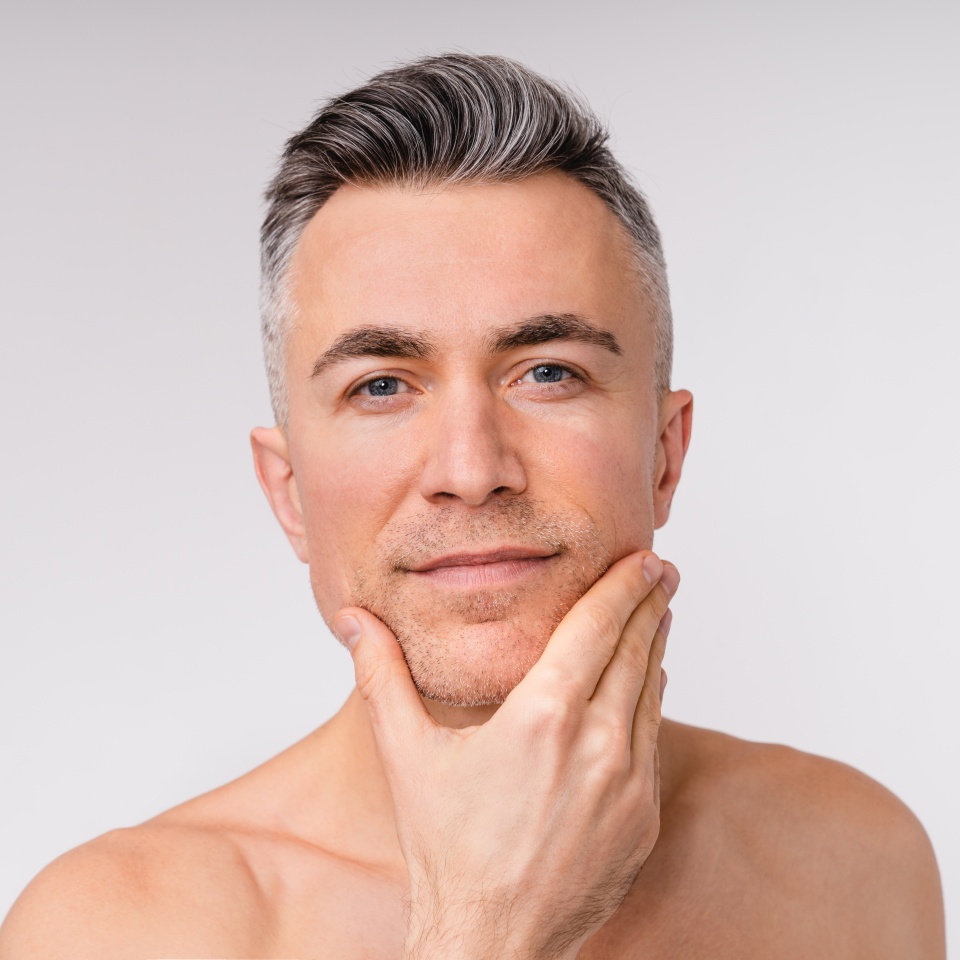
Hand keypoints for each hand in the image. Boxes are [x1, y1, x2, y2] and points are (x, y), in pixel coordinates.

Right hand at [335, 551, 677, 959]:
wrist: (491, 943)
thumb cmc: (446, 850)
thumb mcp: (406, 753)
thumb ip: (381, 675)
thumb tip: (352, 618)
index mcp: (543, 716)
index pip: (596, 627)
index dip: (622, 586)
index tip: (643, 558)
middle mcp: (598, 744)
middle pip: (635, 650)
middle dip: (648, 604)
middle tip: (661, 571)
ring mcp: (630, 784)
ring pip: (652, 693)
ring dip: (654, 648)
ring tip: (656, 616)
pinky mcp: (644, 819)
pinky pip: (654, 741)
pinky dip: (651, 703)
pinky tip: (648, 686)